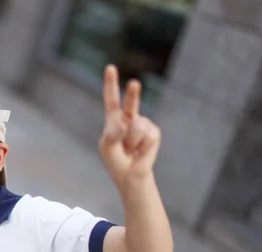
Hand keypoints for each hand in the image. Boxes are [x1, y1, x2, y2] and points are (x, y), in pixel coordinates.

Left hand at [99, 65, 160, 185]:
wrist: (130, 174)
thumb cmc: (115, 160)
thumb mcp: (107, 147)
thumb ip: (112, 133)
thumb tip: (125, 122)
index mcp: (113, 119)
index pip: (111, 98)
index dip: (110, 83)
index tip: (110, 67)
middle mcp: (129, 118)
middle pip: (131, 102)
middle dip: (133, 93)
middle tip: (134, 83)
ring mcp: (143, 124)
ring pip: (137, 127)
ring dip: (131, 141)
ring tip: (129, 149)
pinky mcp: (154, 133)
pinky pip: (147, 135)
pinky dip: (141, 145)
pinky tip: (139, 151)